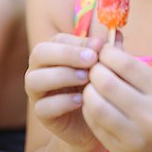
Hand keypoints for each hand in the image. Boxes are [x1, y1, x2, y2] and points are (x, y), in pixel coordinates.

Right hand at [25, 33, 104, 149]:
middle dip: (67, 54)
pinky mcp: (41, 114)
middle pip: (40, 53)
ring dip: (62, 76)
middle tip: (91, 59)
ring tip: (87, 79)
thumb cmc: (98, 83)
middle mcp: (39, 68)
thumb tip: (116, 33)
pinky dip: (62, 102)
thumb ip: (109, 50)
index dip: (78, 41)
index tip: (99, 46)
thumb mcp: (105, 65)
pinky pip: (43, 106)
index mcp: (54, 51)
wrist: (97, 118)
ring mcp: (36, 91)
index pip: (58, 39)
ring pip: (35, 79)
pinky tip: (81, 100)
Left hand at [82, 45, 151, 151]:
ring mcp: (135, 138)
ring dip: (89, 90)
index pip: (125, 63)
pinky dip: (90, 109)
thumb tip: (108, 46)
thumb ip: (139, 71)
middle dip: (95, 70)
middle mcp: (151, 117)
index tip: (104, 50)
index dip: (107, 52)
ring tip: (94, 85)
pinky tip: (96, 103)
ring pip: (95, 105)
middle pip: (106, 82)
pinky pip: (95, 125)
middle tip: (95, 66)